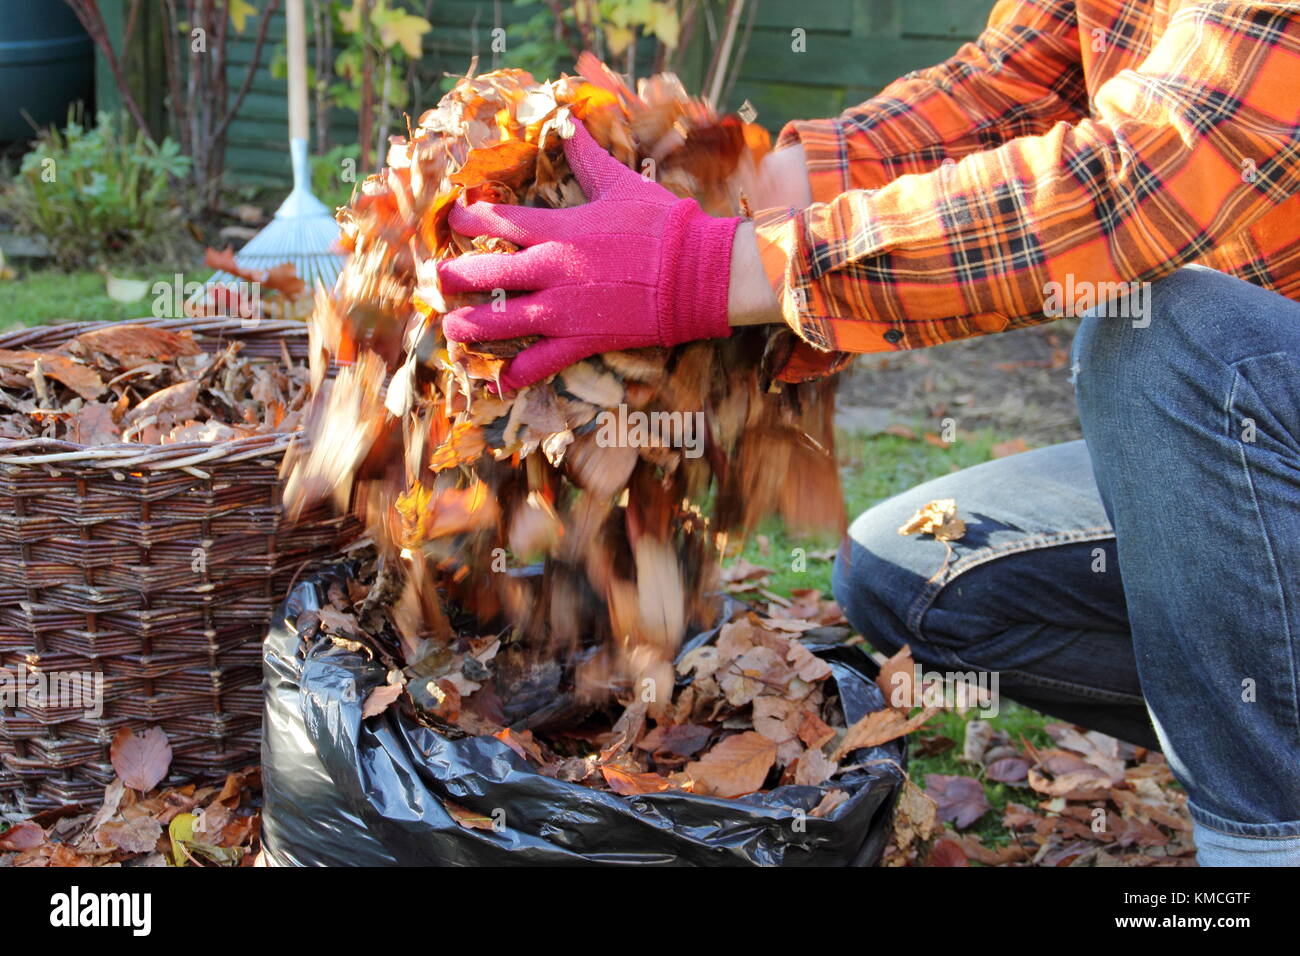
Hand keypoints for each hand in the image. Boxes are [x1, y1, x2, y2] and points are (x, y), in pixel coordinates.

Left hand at [439, 120, 740, 390]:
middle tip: (439, 281)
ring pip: (502, 321)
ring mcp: (565, 309)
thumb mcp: (622, 184)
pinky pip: (539, 363)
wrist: (698, 273)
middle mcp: (553, 269)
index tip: (452, 220)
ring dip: (471, 327)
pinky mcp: (583, 340)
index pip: (500, 221)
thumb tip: (569, 124)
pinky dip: (515, 376)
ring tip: (452, 329)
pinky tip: (495, 383)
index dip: (469, 219)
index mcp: (560, 229)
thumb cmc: (664, 225)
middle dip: (457, 278)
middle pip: (489, 274)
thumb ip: (588, 158)